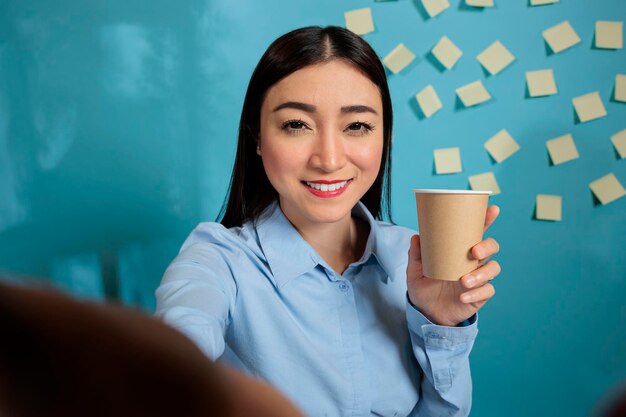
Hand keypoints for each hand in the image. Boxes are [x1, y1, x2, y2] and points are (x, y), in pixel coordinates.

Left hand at [406, 205, 500, 326]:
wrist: (427, 313)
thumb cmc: (424, 287)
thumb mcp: (415, 271)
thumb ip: (416, 255)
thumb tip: (416, 237)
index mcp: (460, 251)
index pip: (476, 232)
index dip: (487, 220)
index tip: (493, 210)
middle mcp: (472, 262)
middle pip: (492, 247)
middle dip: (488, 246)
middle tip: (474, 253)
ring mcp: (478, 278)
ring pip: (493, 268)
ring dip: (481, 274)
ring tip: (463, 282)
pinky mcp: (480, 295)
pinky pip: (487, 291)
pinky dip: (476, 293)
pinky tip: (463, 296)